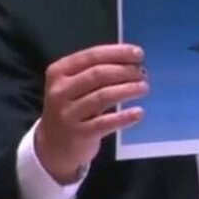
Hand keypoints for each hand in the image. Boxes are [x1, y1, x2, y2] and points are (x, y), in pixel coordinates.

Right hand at [34, 43, 147, 183]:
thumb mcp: (73, 86)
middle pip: (98, 74)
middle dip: (125, 71)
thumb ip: (95, 71)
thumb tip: (131, 59)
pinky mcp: (79, 134)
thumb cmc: (72, 108)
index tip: (139, 54)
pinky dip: (124, 116)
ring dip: (128, 89)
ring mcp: (68, 114)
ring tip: (144, 88)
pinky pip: (106, 122)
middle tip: (143, 74)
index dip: (118, 53)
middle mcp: (60, 91)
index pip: (92, 56)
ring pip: (103, 96)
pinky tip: (139, 112)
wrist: (54, 146)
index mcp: (59, 71)